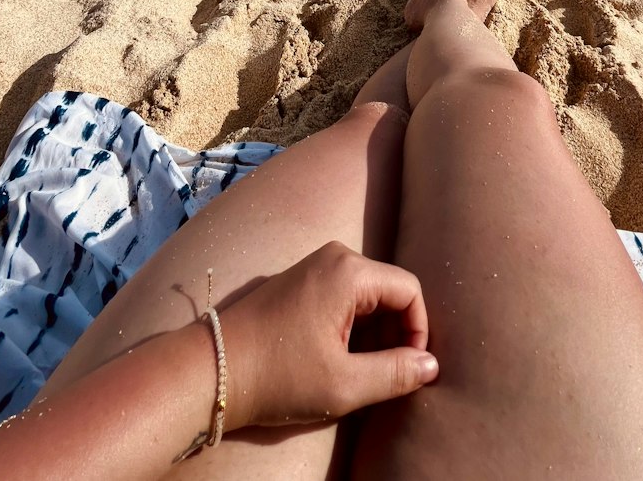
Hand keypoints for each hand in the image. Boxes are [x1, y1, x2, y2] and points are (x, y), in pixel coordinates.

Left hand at [220, 241, 437, 430]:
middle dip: (396, 335)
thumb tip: (431, 365)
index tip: (408, 370)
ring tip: (359, 374)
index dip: (418, 332)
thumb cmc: (278, 376)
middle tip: (385, 377)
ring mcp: (314, 267)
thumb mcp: (344, 384)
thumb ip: (396, 373)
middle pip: (389, 291)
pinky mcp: (299, 282)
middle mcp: (334, 258)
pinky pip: (343, 298)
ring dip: (373, 336)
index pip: (409, 291)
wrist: (211, 370)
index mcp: (349, 272)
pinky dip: (352, 329)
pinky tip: (336, 361)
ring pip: (367, 297)